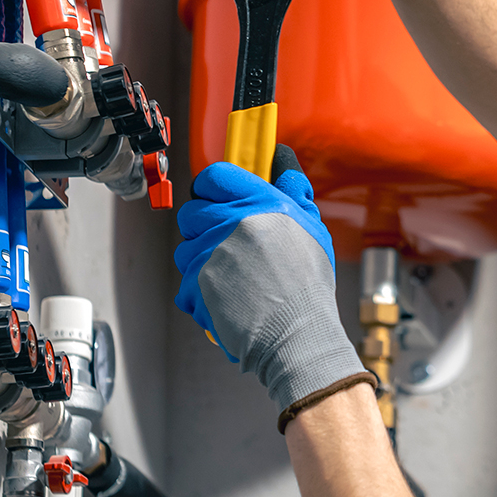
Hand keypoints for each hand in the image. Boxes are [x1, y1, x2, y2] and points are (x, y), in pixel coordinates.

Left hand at [175, 146, 371, 428]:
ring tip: (232, 277)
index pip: (214, 176)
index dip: (212, 187)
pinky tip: (227, 299)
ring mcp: (209, 255)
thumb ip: (293, 191)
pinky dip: (201, 293)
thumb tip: (283, 162)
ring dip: (202, 260)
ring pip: (185, 248)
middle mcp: (230, 223)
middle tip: (228, 243)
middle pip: (192, 211)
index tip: (219, 197)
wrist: (298, 334)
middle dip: (204, 225)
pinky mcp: (194, 285)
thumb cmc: (308, 285)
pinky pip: (185, 282)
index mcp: (258, 203)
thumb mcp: (311, 228)